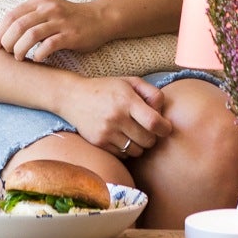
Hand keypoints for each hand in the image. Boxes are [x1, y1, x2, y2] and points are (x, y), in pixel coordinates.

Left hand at [0, 0, 111, 62]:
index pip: (11, 15)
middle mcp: (48, 9)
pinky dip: (39, 54)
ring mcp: (60, 21)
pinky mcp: (70, 35)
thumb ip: (31, 16)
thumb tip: (5, 33)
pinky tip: (38, 60)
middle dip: (7, 41)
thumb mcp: (49, 9)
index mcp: (40, 2)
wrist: (100, 18)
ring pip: (31, 35)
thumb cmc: (70, 18)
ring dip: (20, 49)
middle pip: (18, 25)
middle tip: (6, 53)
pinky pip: (49, 45)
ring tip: (19, 58)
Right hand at [55, 76, 170, 157]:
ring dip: (139, 145)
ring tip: (133, 133)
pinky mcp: (99, 143)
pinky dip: (126, 149)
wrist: (73, 97)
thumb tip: (163, 112)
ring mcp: (106, 132)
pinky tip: (121, 137)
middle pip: (148, 140)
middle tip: (147, 129)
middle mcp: (116, 117)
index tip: (165, 128)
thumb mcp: (130, 82)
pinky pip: (123, 155)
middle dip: (152, 137)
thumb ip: (151, 93)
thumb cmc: (107, 89)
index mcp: (126, 100)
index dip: (164, 128)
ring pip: (136, 151)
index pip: (153, 122)